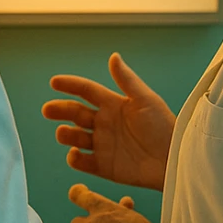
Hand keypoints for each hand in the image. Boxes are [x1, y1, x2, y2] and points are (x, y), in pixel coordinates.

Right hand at [42, 52, 174, 191]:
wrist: (174, 160)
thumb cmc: (164, 127)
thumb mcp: (146, 100)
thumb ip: (127, 80)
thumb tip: (113, 56)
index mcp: (113, 104)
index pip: (86, 91)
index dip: (70, 85)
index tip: (54, 82)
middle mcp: (105, 123)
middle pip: (74, 113)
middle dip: (59, 110)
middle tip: (48, 110)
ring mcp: (103, 145)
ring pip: (74, 137)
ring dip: (65, 134)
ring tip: (63, 133)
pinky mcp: (104, 166)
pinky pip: (82, 162)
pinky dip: (74, 158)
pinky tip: (76, 154)